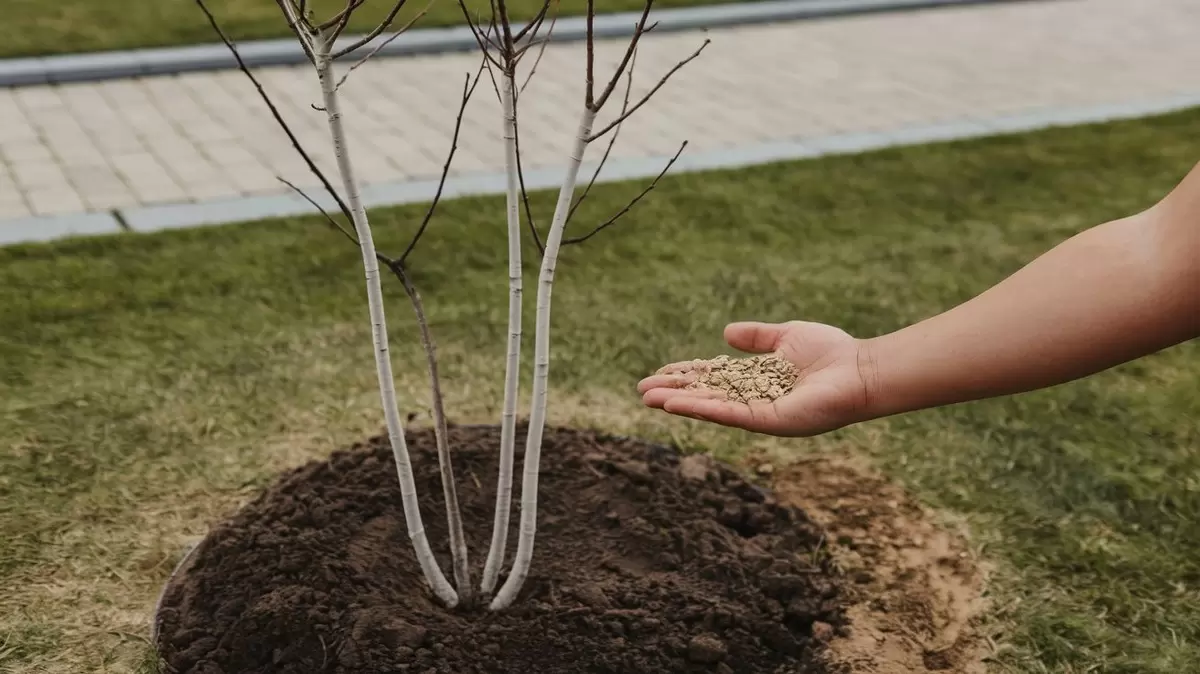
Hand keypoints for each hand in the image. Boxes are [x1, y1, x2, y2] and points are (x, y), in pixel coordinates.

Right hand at [637, 321, 875, 436]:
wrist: (861, 370)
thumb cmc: (832, 353)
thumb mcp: (787, 336)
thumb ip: (757, 338)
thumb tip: (725, 333)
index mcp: (757, 380)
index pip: (713, 378)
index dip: (686, 376)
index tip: (659, 374)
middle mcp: (754, 399)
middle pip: (705, 395)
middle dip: (674, 393)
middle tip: (642, 392)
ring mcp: (760, 413)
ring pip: (711, 407)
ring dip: (679, 404)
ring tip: (650, 400)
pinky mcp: (768, 421)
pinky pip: (729, 414)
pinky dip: (702, 409)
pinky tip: (679, 404)